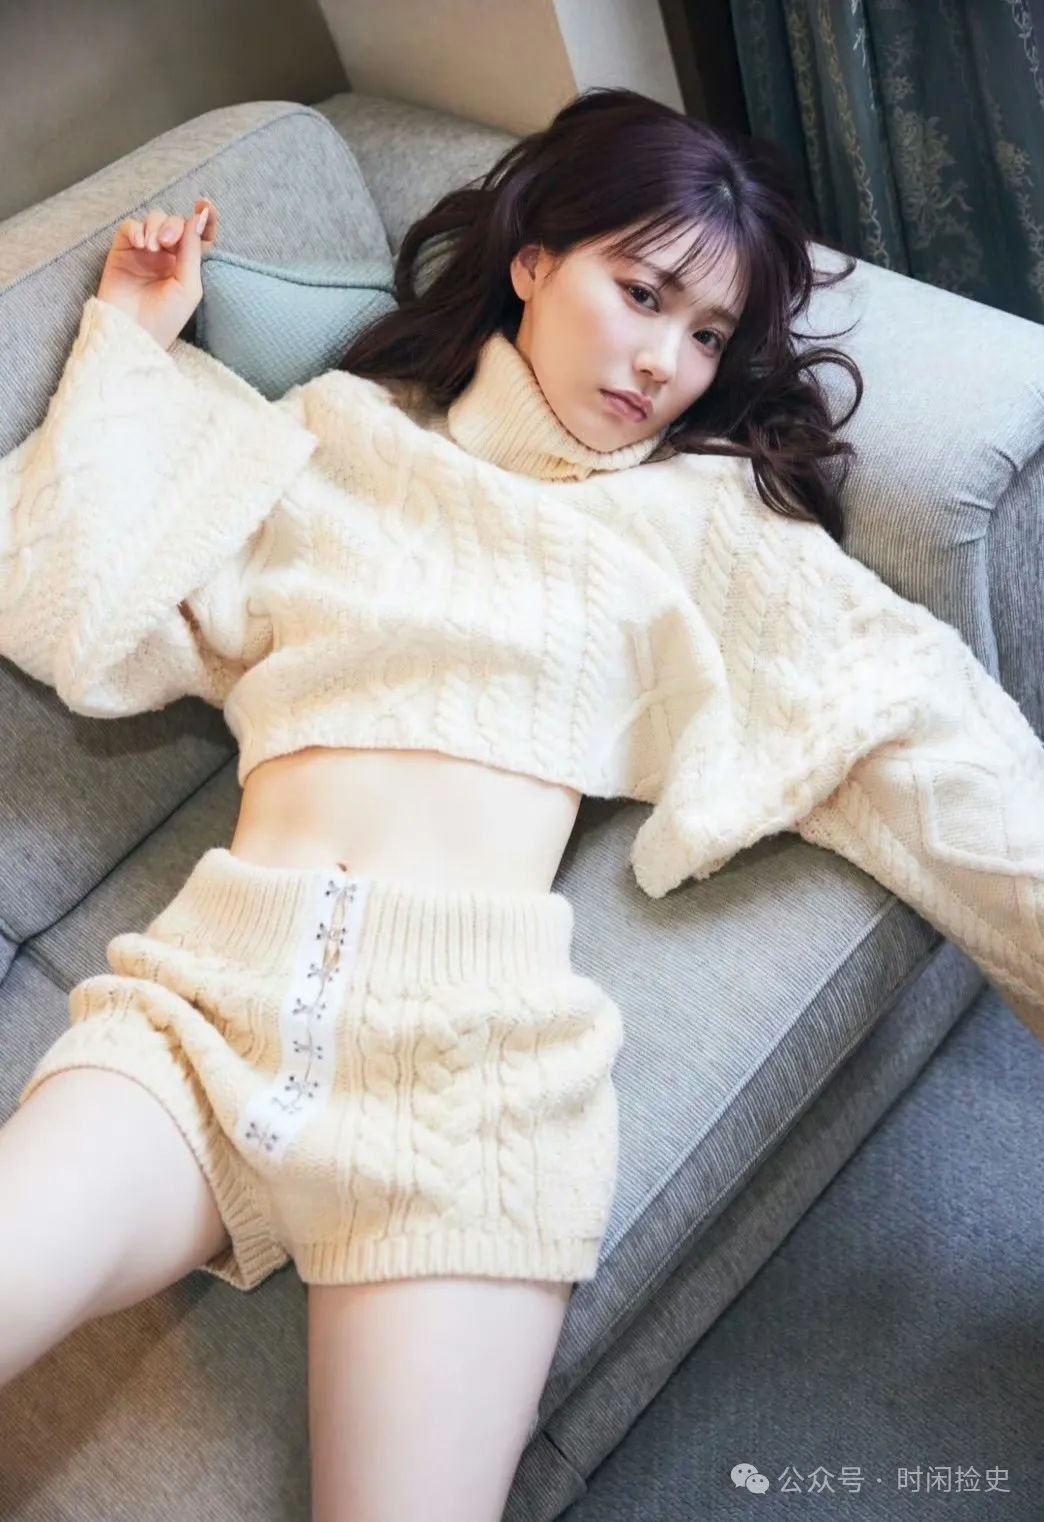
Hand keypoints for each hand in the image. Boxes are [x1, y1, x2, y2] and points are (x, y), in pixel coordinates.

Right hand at [96, 197, 219, 350]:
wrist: (134, 333)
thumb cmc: (165, 318)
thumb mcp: (188, 286)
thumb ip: (193, 251)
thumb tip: (197, 217)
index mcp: (188, 265)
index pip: (198, 234)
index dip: (204, 217)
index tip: (205, 205)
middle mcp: (168, 256)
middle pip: (175, 222)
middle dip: (174, 225)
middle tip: (168, 242)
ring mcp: (144, 252)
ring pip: (154, 220)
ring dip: (156, 226)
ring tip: (153, 248)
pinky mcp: (123, 251)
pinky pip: (130, 227)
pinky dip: (136, 229)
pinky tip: (140, 245)